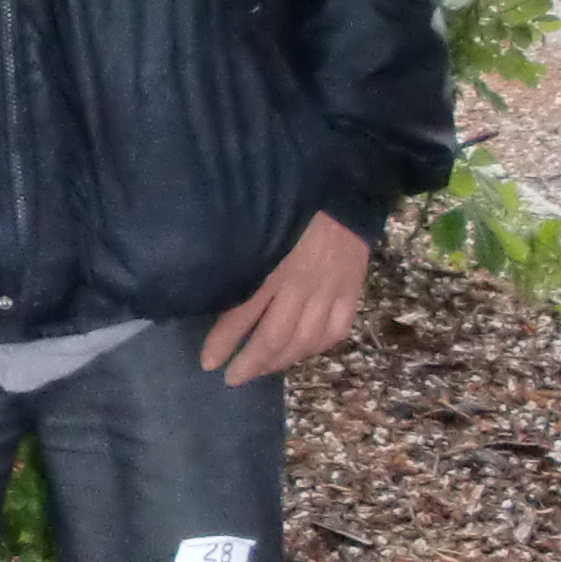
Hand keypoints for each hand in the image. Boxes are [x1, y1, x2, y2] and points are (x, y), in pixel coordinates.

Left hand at [199, 213, 371, 386]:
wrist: (344, 183)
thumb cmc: (290, 199)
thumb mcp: (254, 222)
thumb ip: (237, 255)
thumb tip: (212, 285)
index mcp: (271, 265)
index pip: (242, 314)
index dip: (224, 342)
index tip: (208, 363)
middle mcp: (300, 282)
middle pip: (273, 335)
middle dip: (250, 363)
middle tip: (233, 378)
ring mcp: (330, 288)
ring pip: (304, 339)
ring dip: (280, 361)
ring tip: (262, 370)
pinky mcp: (352, 288)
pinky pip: (336, 329)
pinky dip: (318, 347)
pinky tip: (303, 352)